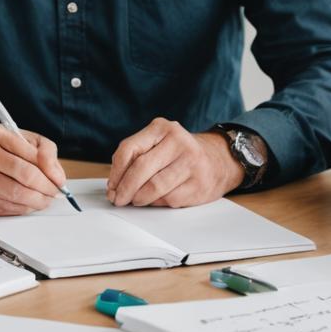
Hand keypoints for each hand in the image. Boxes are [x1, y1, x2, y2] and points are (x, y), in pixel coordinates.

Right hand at [0, 124, 67, 214]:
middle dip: (47, 188)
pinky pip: (5, 209)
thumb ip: (42, 150)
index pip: (30, 155)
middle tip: (55, 192)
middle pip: (25, 177)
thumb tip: (58, 177)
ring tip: (44, 199)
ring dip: (37, 201)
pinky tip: (27, 204)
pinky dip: (22, 209)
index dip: (51, 171)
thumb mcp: (15, 138)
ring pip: (17, 196)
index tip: (60, 180)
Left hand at [106, 120, 246, 207]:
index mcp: (162, 128)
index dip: (116, 171)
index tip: (111, 186)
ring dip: (139, 198)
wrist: (219, 160)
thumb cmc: (180, 154)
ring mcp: (191, 163)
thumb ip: (136, 156)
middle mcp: (178, 142)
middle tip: (118, 199)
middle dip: (124, 188)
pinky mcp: (199, 184)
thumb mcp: (159, 143)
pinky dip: (157, 203)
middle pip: (141, 168)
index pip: (129, 148)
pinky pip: (169, 199)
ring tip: (135, 200)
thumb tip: (114, 184)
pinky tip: (156, 200)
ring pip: (154, 187)